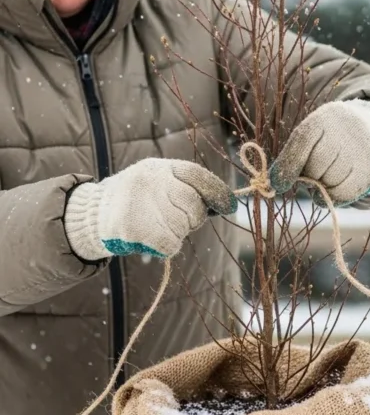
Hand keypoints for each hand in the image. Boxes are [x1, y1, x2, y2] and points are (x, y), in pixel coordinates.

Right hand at [64, 158, 236, 260]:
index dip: (216, 191)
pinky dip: (167, 246)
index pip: (196, 175)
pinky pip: (171, 244)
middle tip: (175, 219)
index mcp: (159, 168)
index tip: (229, 205)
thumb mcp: (158, 182)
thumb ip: (185, 188)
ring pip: (183, 227)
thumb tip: (223, 203)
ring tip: (157, 226)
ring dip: (177, 232)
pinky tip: (153, 239)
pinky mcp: (134, 228)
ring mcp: (142, 204)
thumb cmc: (136, 200)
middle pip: (193, 205)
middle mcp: (151, 182)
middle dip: (192, 217)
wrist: (94, 214)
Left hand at [270, 99, 369, 205]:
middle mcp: (347, 130)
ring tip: (328, 175)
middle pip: (316, 167)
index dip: (287, 167)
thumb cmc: (330, 138)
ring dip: (323, 187)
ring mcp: (364, 148)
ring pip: (331, 183)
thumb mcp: (311, 136)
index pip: (302, 142)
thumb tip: (274, 184)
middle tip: (314, 172)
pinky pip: (346, 193)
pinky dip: (335, 196)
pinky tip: (335, 187)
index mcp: (325, 117)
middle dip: (310, 176)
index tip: (278, 184)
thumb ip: (292, 156)